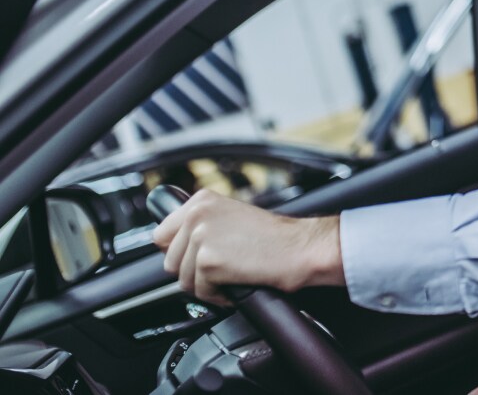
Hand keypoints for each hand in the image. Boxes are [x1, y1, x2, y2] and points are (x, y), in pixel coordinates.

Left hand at [152, 190, 342, 303]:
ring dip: (206, 284)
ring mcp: (201, 236)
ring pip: (182, 279)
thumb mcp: (231, 217)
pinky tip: (237, 281)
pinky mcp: (207, 261)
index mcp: (201, 200)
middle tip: (223, 267)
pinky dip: (218, 295)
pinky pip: (199, 292)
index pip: (161, 234)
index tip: (200, 256)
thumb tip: (171, 247)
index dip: (180, 252)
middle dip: (193, 271)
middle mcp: (197, 213)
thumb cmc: (274, 238)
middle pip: (169, 260)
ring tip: (232, 273)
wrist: (299, 247)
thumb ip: (201, 225)